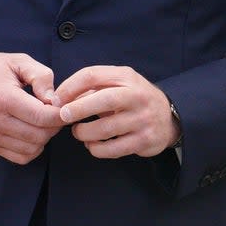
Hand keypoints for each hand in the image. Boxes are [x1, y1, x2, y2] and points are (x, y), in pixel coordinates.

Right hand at [0, 47, 61, 164]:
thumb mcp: (19, 61)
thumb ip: (41, 77)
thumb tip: (54, 100)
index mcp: (4, 98)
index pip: (42, 117)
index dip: (60, 114)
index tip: (63, 107)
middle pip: (39, 136)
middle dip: (54, 126)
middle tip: (54, 113)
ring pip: (32, 149)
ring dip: (44, 138)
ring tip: (42, 121)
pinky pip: (20, 157)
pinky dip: (32, 148)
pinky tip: (32, 132)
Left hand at [54, 66, 181, 158]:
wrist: (168, 117)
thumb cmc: (133, 99)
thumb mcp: (118, 84)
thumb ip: (92, 88)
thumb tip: (60, 99)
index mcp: (126, 77)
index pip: (93, 75)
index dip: (70, 87)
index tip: (57, 99)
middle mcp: (137, 96)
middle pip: (103, 100)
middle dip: (77, 109)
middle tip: (62, 116)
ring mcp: (142, 119)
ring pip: (105, 129)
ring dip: (84, 133)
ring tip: (78, 132)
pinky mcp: (144, 141)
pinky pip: (112, 149)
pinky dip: (96, 149)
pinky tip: (93, 145)